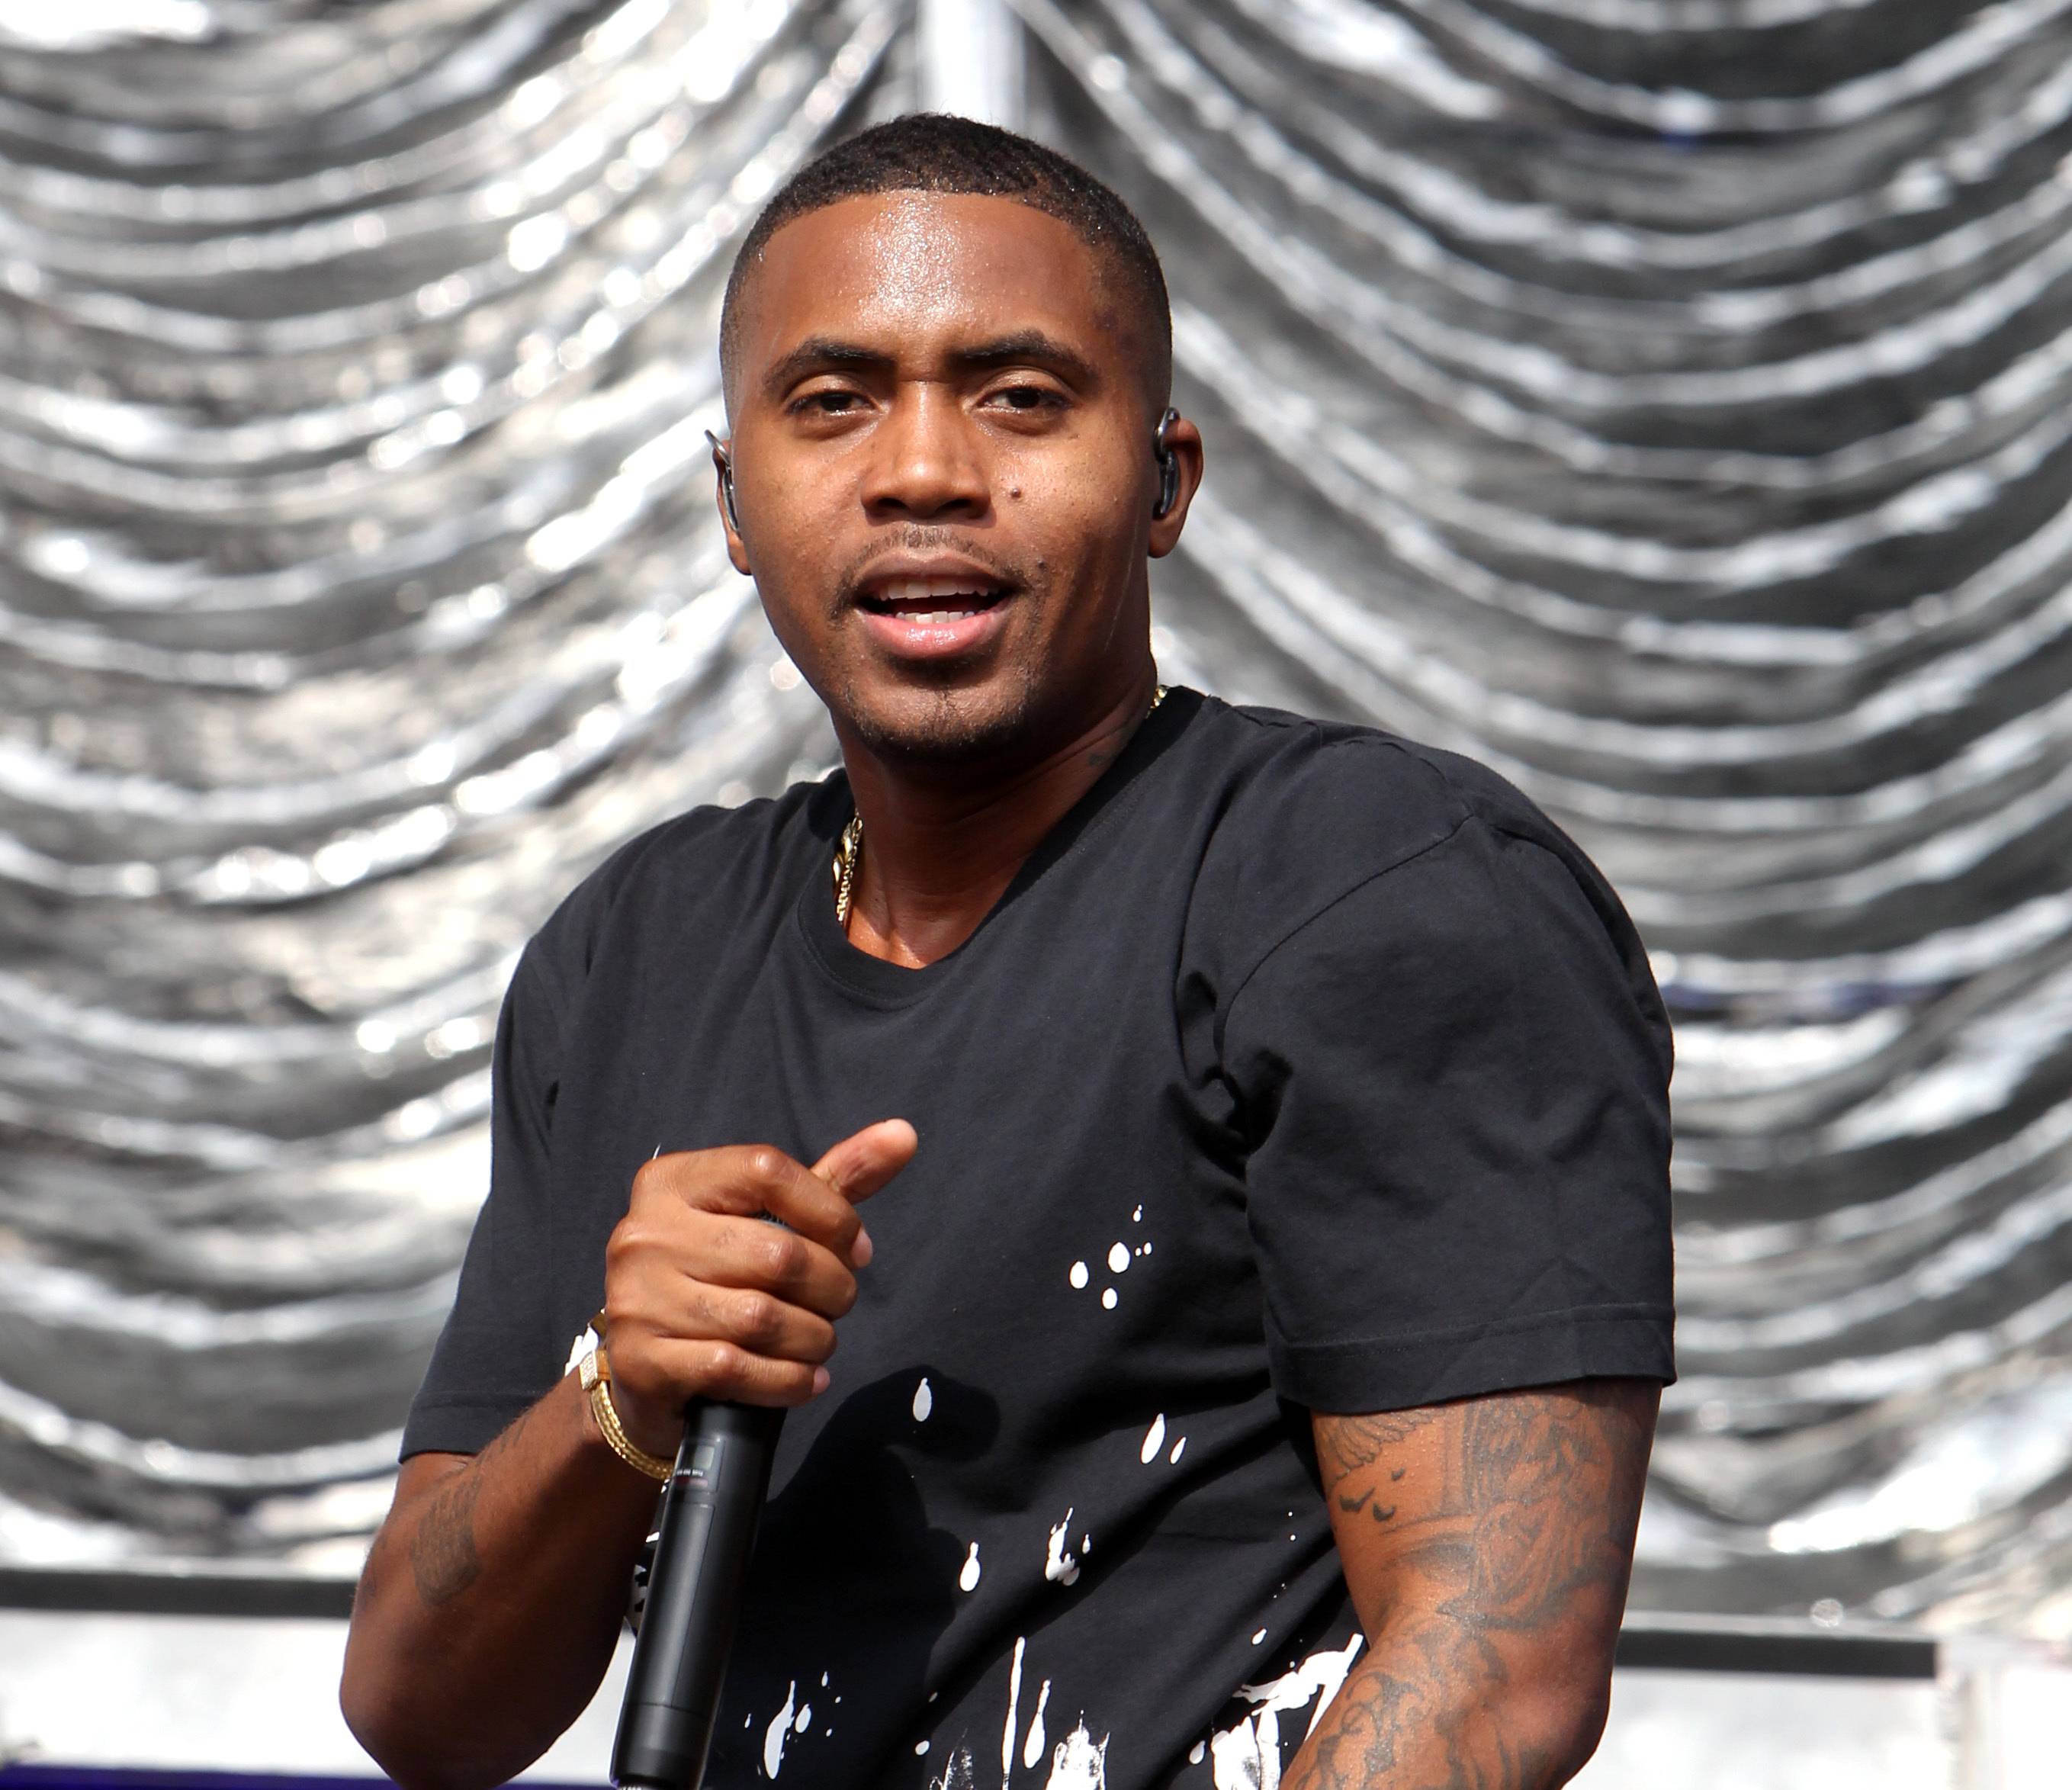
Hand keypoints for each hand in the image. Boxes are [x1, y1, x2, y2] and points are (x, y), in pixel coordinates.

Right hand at [599, 1120, 917, 1453]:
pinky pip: (739, 1368)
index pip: (768, 1171)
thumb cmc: (721, 1280)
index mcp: (671, 1183)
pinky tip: (804, 1378)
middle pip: (778, 1253)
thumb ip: (834, 1179)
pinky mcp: (642, 1362)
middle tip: (838, 1304)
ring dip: (815, 1339)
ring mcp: (636, 1299)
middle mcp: (643, 1233)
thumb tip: (903, 1134)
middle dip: (832, 1287)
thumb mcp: (771, 1220)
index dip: (830, 1212)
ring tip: (821, 1342)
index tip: (855, 1248)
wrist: (648, 1374)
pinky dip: (789, 1380)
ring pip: (763, 1318)